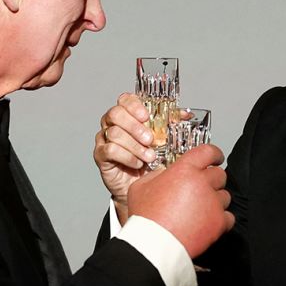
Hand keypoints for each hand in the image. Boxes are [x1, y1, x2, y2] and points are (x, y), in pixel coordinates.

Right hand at [94, 93, 160, 223]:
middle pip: (116, 114)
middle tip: (150, 139)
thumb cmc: (150, 159)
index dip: (134, 105)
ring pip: (114, 133)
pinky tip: (137, 163)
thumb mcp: (163, 139)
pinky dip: (127, 157)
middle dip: (135, 126)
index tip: (146, 116)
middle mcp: (112, 123)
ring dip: (135, 145)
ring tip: (149, 156)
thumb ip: (170, 125)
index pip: (124, 99)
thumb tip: (185, 114)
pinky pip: (110, 150)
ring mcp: (104, 138)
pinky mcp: (100, 155)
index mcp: (127, 114)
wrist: (140, 185)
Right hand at [126, 143, 233, 257]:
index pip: (208, 152)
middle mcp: (202, 183)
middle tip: (201, 188)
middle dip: (212, 180)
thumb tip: (166, 173)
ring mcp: (213, 203)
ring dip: (215, 200)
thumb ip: (157, 175)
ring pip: (225, 196)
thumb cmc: (145, 218)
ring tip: (200, 209)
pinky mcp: (219, 222)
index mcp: (184, 170)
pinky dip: (220, 219)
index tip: (216, 157)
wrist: (153, 244)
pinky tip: (207, 221)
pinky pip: (229, 216)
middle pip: (219, 174)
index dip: (214, 153)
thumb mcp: (141, 187)